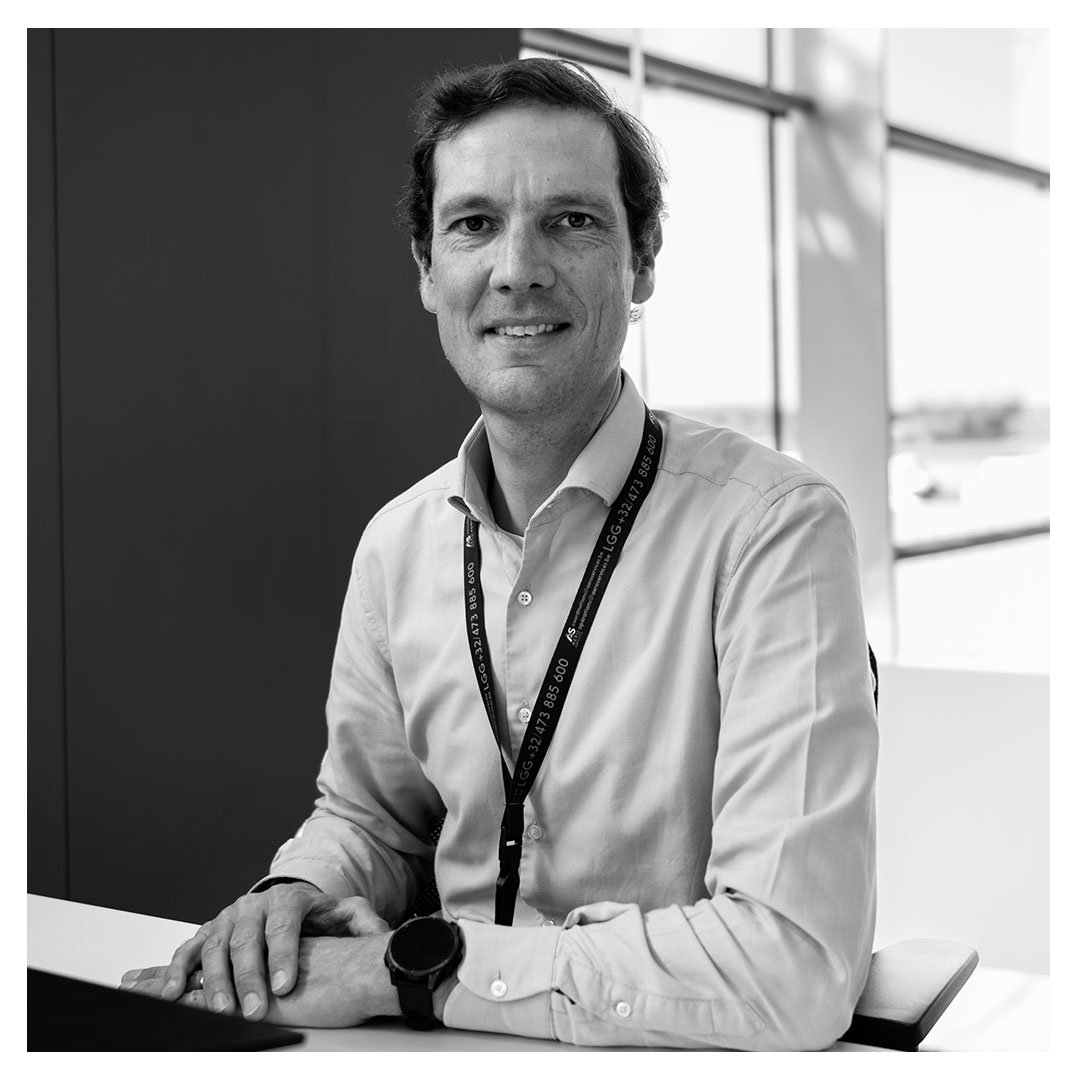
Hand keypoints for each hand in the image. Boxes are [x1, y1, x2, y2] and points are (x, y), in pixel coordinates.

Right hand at [120, 885, 388, 1020]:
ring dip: (214, 981)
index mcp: (287, 900)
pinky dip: (176, 970)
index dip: (283, 956)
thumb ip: (363, 922)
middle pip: (246, 940)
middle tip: (253, 1010)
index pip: (284, 926)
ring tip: (220, 1010)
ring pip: (215, 947)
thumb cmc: (314, 916)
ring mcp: (227, 918)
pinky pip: (187, 950)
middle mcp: (253, 906)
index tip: (285, 985)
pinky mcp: (207, 932)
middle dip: (248, 977)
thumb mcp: (343, 912)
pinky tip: (173, 993)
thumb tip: (382, 936)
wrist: (285, 902)